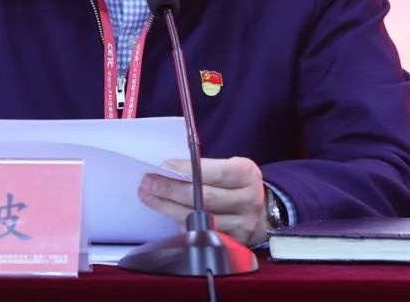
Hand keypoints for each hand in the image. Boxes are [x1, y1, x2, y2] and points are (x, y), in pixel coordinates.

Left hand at [139, 156, 268, 245]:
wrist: (262, 211)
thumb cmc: (236, 184)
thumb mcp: (229, 167)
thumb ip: (204, 168)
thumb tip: (167, 169)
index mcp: (246, 174)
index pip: (212, 172)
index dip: (186, 169)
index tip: (164, 166)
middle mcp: (248, 200)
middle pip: (203, 198)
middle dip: (171, 190)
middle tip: (148, 183)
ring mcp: (242, 224)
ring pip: (198, 219)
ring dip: (168, 208)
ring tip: (149, 196)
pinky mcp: (233, 243)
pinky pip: (200, 234)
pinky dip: (179, 224)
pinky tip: (166, 213)